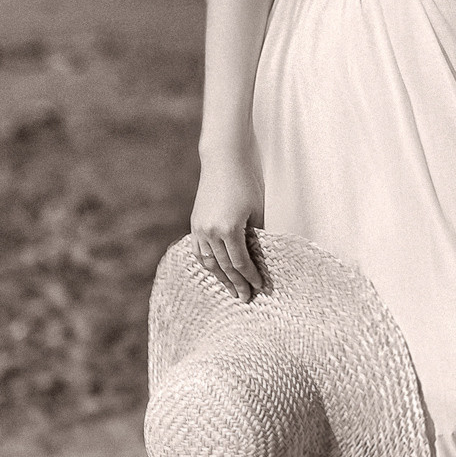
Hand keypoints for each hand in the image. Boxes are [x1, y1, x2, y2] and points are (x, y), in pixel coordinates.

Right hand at [189, 149, 265, 301]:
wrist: (224, 158)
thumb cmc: (246, 180)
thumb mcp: (257, 209)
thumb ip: (256, 235)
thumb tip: (257, 256)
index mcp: (229, 229)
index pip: (241, 263)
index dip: (251, 277)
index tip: (260, 287)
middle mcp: (211, 232)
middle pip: (225, 267)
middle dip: (236, 284)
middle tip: (245, 298)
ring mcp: (200, 228)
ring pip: (209, 262)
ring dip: (220, 278)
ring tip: (231, 290)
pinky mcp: (195, 223)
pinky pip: (199, 251)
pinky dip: (207, 264)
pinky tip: (215, 272)